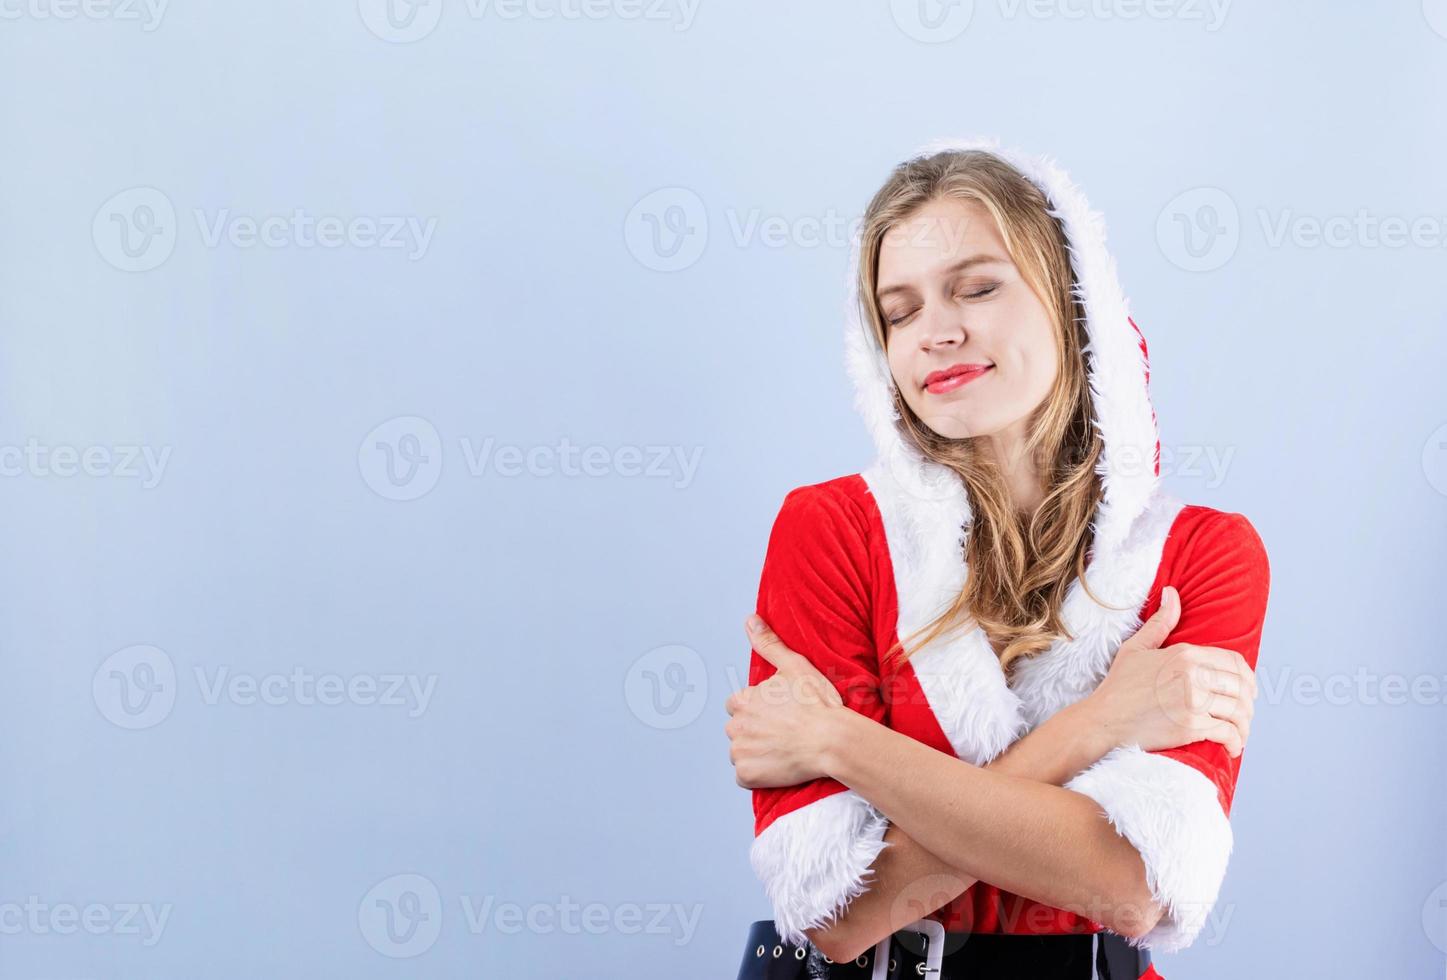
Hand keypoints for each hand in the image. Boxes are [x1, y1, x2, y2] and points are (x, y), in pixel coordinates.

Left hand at [724, 614, 844, 788]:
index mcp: (743, 700)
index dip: (758, 709)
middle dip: (755, 731)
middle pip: (738, 729)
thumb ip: (768, 644)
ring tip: (784, 750)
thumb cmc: (818, 704)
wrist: (833, 741)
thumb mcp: (795, 666)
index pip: (738, 704)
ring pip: (741, 752)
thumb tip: (750, 620)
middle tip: (784, 733)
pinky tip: (779, 767)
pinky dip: (758, 774)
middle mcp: (735, 725)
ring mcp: (740, 752)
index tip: (778, 714)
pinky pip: (745, 776)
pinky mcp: (747, 775)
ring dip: (756, 752)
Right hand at [1083, 586, 1258, 756]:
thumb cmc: (1119, 686)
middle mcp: (1194, 675)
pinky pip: (1228, 733)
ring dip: (1244, 726)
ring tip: (1240, 734)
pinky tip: (1233, 747)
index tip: (1248, 691)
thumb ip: (1160, 622)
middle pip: (1241, 688)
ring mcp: (1194, 702)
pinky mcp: (1191, 727)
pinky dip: (1236, 742)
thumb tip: (1172, 592)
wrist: (1104, 720)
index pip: (1235, 663)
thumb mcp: (1137, 647)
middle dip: (1249, 704)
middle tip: (1244, 716)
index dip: (1247, 678)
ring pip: (1238, 712)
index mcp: (1186, 654)